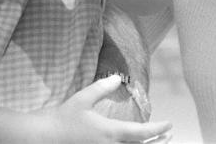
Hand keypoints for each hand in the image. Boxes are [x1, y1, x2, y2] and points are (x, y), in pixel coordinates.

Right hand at [35, 76, 170, 143]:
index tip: (168, 124)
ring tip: (158, 142)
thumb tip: (118, 78)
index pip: (142, 133)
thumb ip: (102, 88)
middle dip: (159, 143)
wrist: (46, 138)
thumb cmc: (64, 118)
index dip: (158, 129)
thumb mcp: (83, 99)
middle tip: (169, 135)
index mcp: (110, 132)